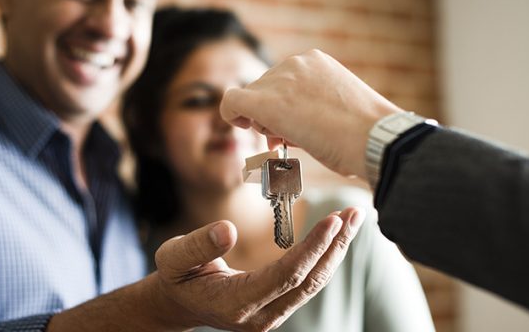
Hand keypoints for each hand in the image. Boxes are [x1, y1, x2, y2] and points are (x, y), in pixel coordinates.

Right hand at [151, 207, 364, 330]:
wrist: (180, 302)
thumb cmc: (177, 276)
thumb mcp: (174, 257)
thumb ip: (198, 245)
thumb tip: (227, 229)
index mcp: (235, 304)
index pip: (285, 276)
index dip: (311, 248)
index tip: (332, 221)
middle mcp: (259, 317)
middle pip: (308, 281)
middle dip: (335, 246)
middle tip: (355, 212)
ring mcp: (271, 315)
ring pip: (313, 283)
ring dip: (336, 250)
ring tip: (354, 218)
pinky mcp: (278, 308)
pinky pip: (308, 283)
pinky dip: (325, 257)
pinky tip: (336, 236)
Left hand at [220, 49, 401, 177]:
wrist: (374, 139)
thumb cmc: (364, 134)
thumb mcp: (337, 109)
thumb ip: (309, 109)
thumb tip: (285, 127)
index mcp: (315, 62)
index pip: (282, 82)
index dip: (281, 104)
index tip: (291, 126)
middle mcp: (295, 64)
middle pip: (264, 89)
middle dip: (269, 115)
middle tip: (283, 140)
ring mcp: (280, 81)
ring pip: (252, 98)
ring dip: (261, 122)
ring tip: (288, 140)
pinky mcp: (265, 102)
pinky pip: (233, 101)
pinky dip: (231, 113)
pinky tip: (240, 125)